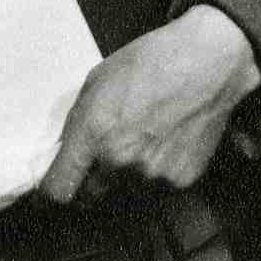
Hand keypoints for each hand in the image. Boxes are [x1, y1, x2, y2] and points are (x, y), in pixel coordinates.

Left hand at [39, 6, 258, 203]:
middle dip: (91, 183)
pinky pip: (157, 189)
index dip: (53, 194)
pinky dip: (156, 175)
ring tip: (141, 144)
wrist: (208, 63)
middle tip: (102, 159)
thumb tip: (66, 152)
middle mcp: (120, 162)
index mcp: (93, 135)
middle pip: (90, 198)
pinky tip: (165, 145)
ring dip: (125, 179)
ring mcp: (152, 175)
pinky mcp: (181, 181)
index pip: (59, 191)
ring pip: (125, 194)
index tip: (55, 190)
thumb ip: (77, 123)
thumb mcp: (97, 81)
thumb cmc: (149, 62)